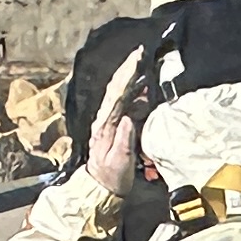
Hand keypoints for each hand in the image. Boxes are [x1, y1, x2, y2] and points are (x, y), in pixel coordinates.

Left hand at [84, 56, 143, 194]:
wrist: (100, 189)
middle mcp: (104, 119)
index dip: (127, 75)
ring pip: (118, 93)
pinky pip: (122, 103)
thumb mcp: (120, 162)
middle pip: (115, 88)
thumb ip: (124, 139)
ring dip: (129, 77)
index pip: (116, 94)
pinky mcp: (113, 126)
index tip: (136, 59)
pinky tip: (140, 85)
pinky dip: (131, 91)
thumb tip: (128, 116)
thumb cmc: (111, 178)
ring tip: (140, 62)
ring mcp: (107, 121)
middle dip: (127, 69)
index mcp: (105, 126)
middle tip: (139, 52)